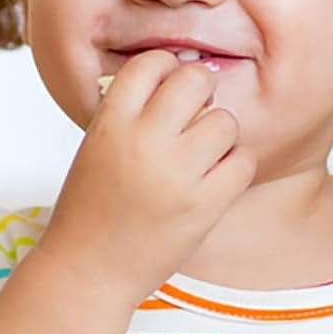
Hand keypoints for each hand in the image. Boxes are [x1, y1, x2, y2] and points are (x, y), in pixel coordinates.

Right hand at [38, 50, 256, 299]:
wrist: (88, 270)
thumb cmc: (91, 210)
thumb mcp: (96, 147)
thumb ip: (129, 114)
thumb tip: (178, 79)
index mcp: (110, 123)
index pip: (151, 63)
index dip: (167, 69)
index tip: (170, 87)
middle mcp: (144, 141)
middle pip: (196, 80)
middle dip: (202, 92)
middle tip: (196, 115)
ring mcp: (176, 174)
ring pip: (225, 120)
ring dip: (220, 134)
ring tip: (203, 155)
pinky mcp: (204, 205)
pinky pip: (244, 160)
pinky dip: (237, 166)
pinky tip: (217, 178)